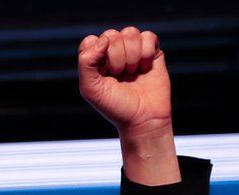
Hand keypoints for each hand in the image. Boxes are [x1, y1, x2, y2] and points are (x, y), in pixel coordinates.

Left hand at [79, 26, 179, 184]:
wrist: (142, 118)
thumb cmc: (114, 106)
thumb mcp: (90, 89)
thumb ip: (86, 62)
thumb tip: (103, 39)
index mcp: (95, 61)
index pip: (91, 41)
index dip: (97, 55)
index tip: (102, 73)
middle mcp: (112, 52)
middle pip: (111, 35)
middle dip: (115, 59)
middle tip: (119, 76)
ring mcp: (132, 50)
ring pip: (130, 33)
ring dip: (131, 57)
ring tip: (132, 73)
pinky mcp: (152, 51)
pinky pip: (148, 36)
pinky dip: (146, 52)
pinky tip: (145, 67)